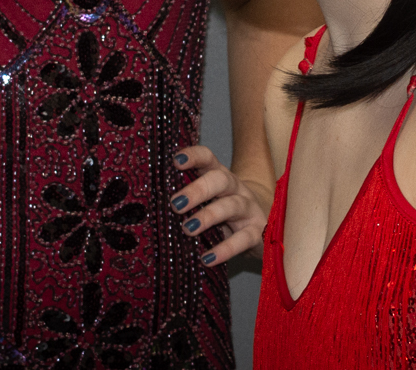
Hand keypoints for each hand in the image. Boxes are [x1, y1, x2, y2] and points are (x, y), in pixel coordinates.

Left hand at [169, 145, 269, 266]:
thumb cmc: (225, 215)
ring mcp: (249, 209)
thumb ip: (186, 202)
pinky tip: (207, 259)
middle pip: (220, 179)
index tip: (176, 161)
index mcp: (220, 177)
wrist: (267, 228)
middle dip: (198, 190)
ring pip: (232, 205)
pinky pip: (243, 239)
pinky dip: (225, 249)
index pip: (208, 159)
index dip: (194, 156)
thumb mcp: (209, 203)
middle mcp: (236, 189)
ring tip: (188, 229)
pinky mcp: (258, 233)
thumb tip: (147, 208)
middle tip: (176, 204)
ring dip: (209, 215)